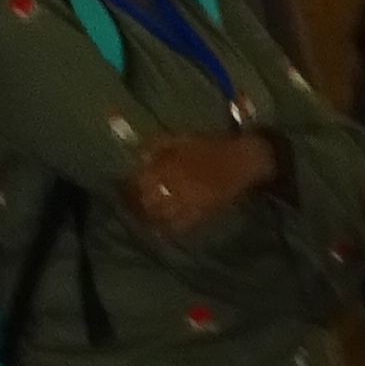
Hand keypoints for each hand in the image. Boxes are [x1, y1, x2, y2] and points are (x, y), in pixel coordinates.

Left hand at [124, 130, 278, 238]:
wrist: (244, 160)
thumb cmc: (213, 145)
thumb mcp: (184, 138)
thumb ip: (159, 146)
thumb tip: (139, 155)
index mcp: (169, 166)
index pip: (139, 182)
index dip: (127, 188)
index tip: (120, 189)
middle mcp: (175, 187)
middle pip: (147, 202)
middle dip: (135, 205)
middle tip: (128, 206)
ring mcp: (189, 203)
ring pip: (161, 216)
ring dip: (149, 218)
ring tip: (142, 218)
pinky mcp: (202, 213)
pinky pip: (181, 225)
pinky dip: (168, 228)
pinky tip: (163, 228)